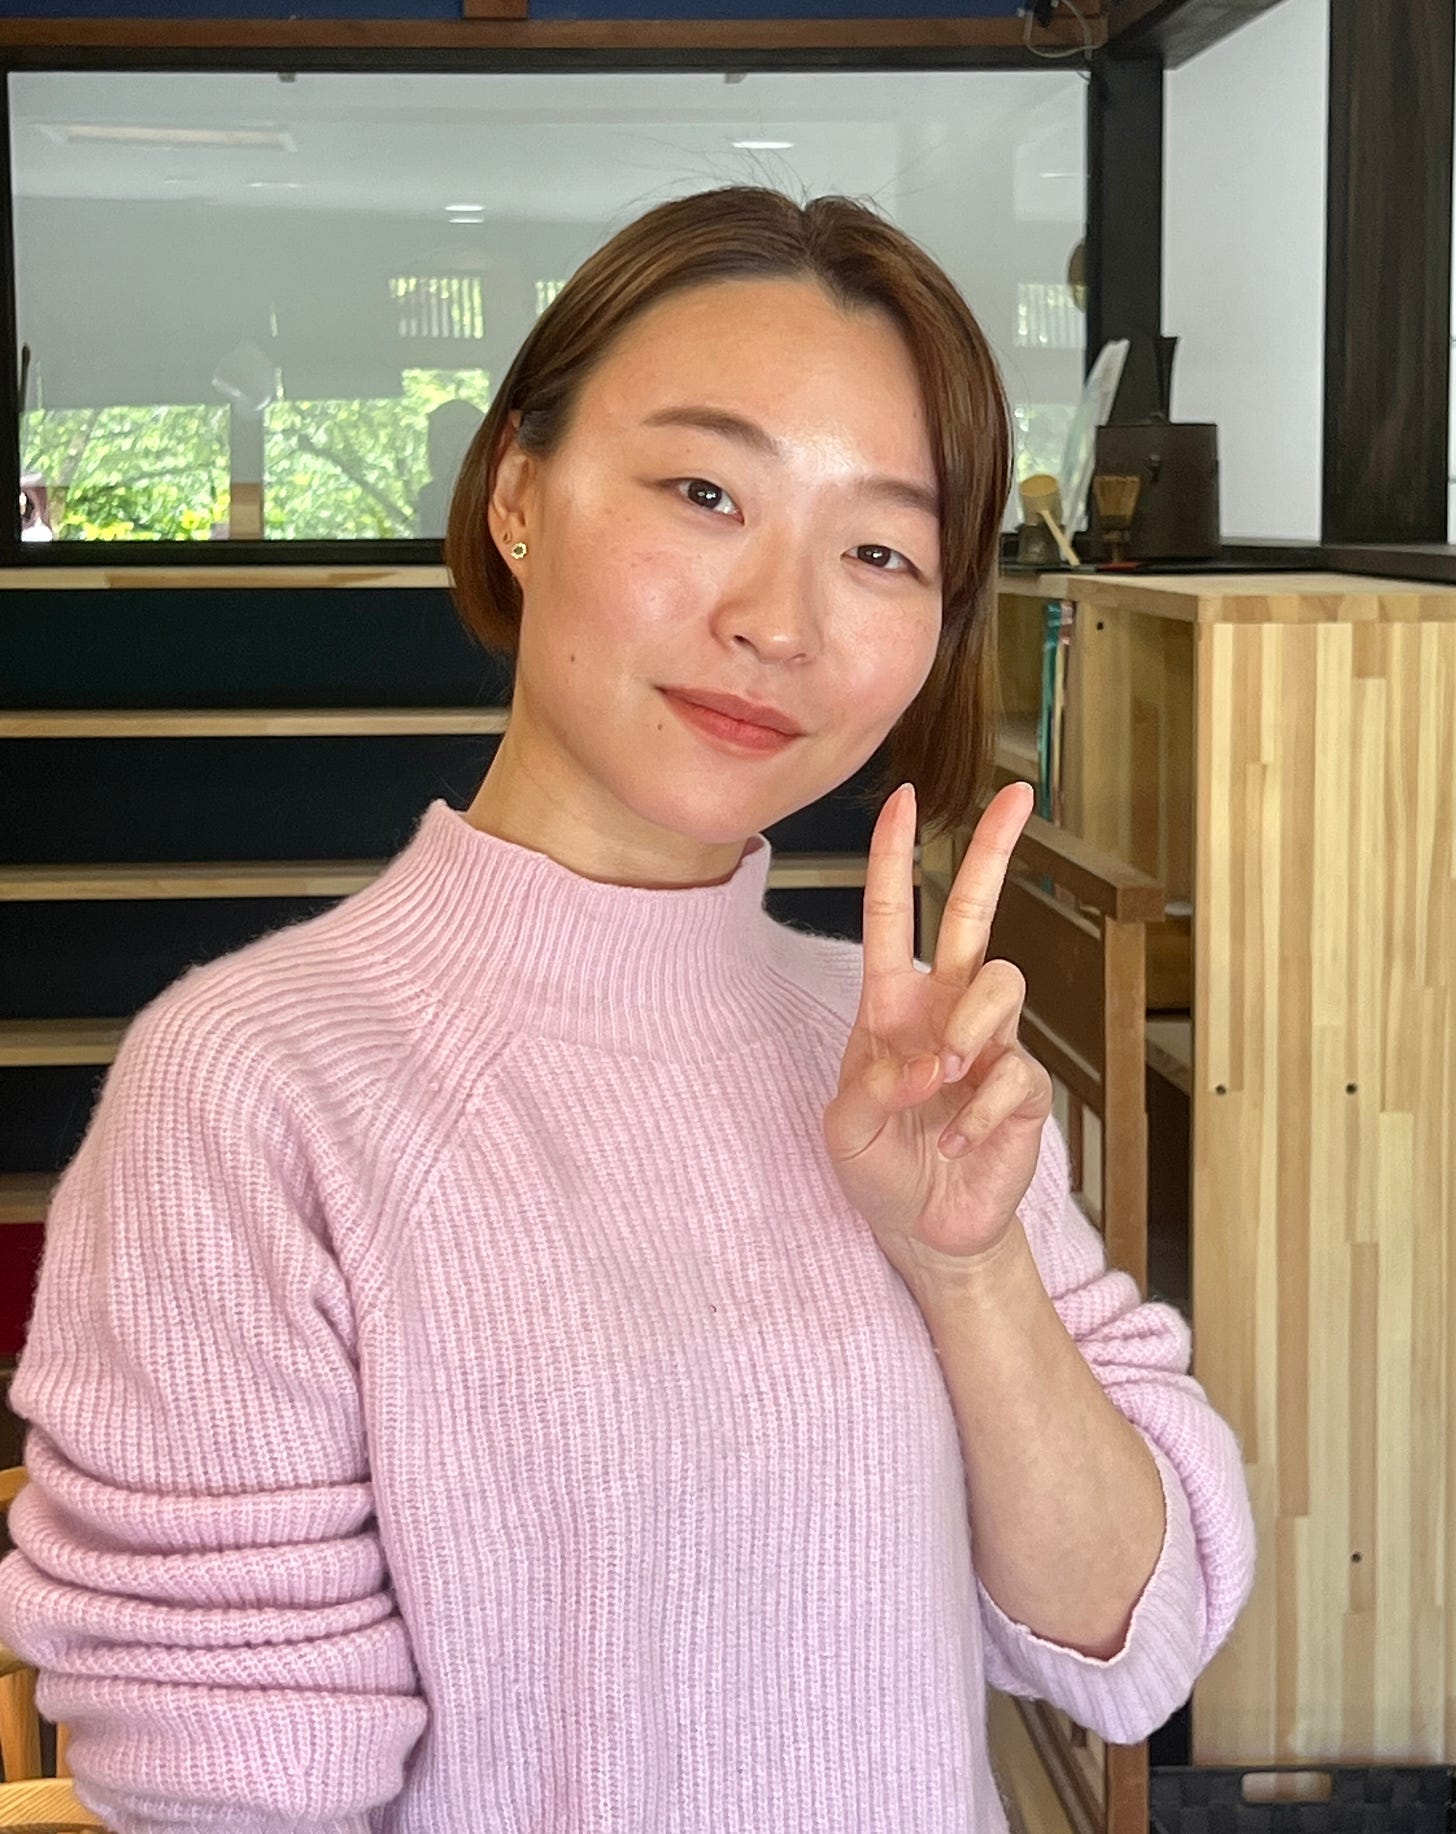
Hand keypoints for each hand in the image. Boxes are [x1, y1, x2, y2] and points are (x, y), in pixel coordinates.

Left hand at [821, 780, 1053, 1293]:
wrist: (924, 1228)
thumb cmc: (881, 1165)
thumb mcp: (846, 1128)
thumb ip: (871, 1089)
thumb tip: (925, 1063)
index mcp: (891, 1003)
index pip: (892, 913)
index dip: (894, 856)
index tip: (904, 799)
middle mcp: (946, 1009)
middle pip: (976, 913)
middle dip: (994, 850)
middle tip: (1017, 796)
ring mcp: (990, 1044)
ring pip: (1003, 983)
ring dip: (969, 1028)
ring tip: (943, 1080)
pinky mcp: (1023, 1088)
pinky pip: (1015, 1072)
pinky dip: (980, 1111)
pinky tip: (956, 1142)